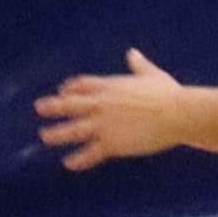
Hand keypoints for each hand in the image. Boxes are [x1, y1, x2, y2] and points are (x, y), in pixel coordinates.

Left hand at [34, 48, 189, 169]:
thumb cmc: (169, 94)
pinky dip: (78, 159)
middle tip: (39, 108)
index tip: (62, 91)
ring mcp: (104, 125)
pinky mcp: (112, 143)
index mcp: (111, 87)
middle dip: (53, 106)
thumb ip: (139, 65)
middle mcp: (102, 105)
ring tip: (44, 136)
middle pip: (70, 104)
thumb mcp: (152, 75)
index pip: (82, 85)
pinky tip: (68, 163)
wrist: (178, 113)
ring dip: (57, 134)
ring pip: (73, 130)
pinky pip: (90, 153)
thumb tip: (132, 53)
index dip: (70, 88)